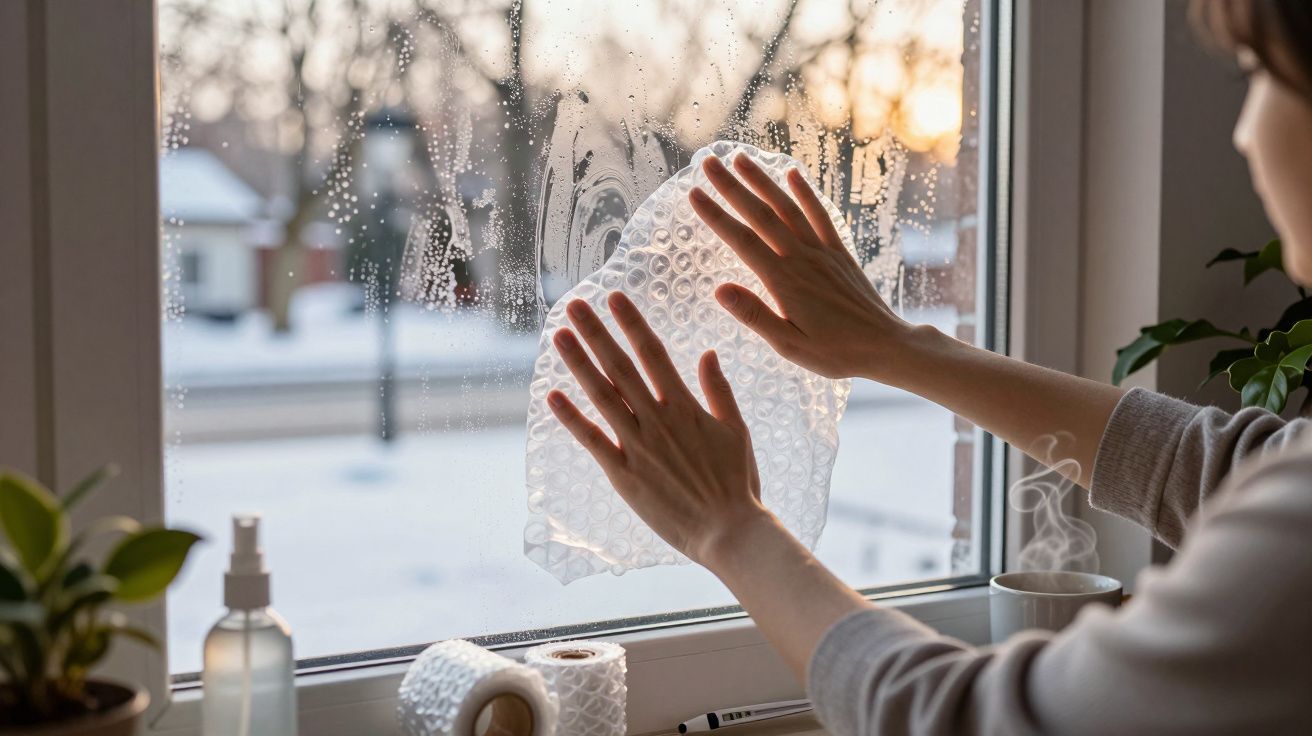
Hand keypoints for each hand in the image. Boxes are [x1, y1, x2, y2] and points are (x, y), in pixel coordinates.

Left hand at [547, 291, 773, 565]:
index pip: (652, 353)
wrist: (729, 532)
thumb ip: (718, 390)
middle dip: (595, 332)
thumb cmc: (737, 484)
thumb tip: (708, 353)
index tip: (614, 296)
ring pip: (602, 396)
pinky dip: (572, 418)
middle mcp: (658, 420)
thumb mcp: (737, 430)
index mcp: (685, 406)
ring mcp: (638, 446)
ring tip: (558, 336)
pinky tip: (552, 396)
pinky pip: (592, 441)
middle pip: (620, 366)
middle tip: (572, 304)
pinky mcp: (624, 475)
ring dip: (578, 364)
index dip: (631, 322)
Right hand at [691, 154, 917, 381]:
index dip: (716, 216)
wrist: (885, 346)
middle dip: (732, 187)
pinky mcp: (839, 252)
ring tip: (740, 157)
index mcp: (784, 281)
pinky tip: (792, 173)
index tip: (693, 194)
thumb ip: (754, 316)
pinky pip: (820, 215)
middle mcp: (802, 258)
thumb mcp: (789, 345)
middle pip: (761, 214)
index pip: (742, 241)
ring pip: (788, 207)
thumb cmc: (835, 353)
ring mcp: (822, 251)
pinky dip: (805, 192)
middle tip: (707, 163)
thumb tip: (720, 290)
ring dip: (763, 180)